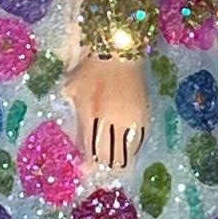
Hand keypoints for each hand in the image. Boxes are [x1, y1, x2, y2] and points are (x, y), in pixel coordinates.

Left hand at [65, 54, 149, 169]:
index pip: (91, 150)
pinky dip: (132, 148)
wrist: (119, 50)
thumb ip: (75, 117)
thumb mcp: (73, 90)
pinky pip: (139, 141)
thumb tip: (79, 143)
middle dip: (102, 164)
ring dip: (119, 159)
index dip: (88, 164)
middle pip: (108, 156)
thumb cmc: (90, 68)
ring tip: (114, 161)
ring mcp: (131, 118)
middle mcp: (112, 120)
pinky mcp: (144, 114)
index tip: (85, 168)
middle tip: (99, 164)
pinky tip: (127, 149)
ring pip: (126, 152)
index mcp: (91, 114)